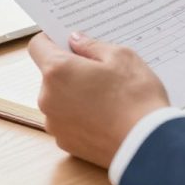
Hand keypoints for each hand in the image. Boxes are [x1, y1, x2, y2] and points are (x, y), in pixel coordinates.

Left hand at [27, 32, 168, 167]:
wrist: (146, 145)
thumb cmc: (136, 97)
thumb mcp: (121, 57)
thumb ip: (92, 46)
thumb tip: (76, 41)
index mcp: (57, 71)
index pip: (38, 46)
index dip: (52, 40)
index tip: (68, 42)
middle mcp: (48, 98)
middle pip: (50, 75)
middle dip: (70, 70)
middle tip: (100, 71)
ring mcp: (55, 123)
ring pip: (59, 99)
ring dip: (75, 94)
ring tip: (107, 97)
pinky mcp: (65, 143)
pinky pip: (67, 120)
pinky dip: (80, 116)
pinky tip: (105, 116)